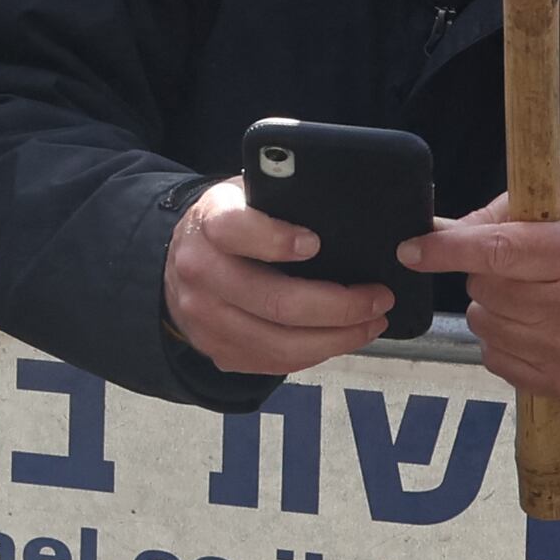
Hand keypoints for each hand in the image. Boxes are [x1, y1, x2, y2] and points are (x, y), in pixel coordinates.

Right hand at [162, 174, 399, 377]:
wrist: (180, 262)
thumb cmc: (232, 225)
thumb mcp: (246, 196)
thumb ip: (281, 202)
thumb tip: (346, 211)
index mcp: (209, 224)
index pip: (235, 231)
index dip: (275, 239)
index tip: (315, 243)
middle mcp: (200, 273)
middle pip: (276, 302)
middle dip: (340, 306)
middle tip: (380, 299)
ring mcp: (204, 318)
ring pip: (281, 344)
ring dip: (338, 339)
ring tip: (371, 323)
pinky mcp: (217, 350)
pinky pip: (276, 363)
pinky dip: (317, 353)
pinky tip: (339, 338)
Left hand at [407, 180, 559, 397]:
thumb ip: (498, 215)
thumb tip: (436, 231)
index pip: (496, 251)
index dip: (447, 250)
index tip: (411, 251)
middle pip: (485, 290)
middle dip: (485, 276)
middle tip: (519, 270)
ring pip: (484, 325)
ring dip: (492, 309)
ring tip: (531, 298)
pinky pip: (495, 359)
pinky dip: (501, 341)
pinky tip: (534, 326)